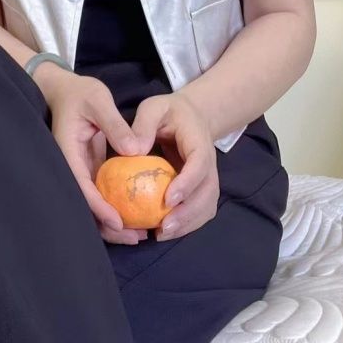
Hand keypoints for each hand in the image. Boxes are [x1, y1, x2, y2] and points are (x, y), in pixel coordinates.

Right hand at [46, 72, 149, 245]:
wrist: (65, 90)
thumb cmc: (80, 93)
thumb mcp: (98, 100)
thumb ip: (115, 124)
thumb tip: (135, 150)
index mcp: (68, 153)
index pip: (81, 187)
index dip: (99, 208)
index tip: (119, 221)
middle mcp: (71, 167)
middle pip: (85, 206)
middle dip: (108, 226)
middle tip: (136, 237)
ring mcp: (79, 170)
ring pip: (92, 205)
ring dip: (112, 222)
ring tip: (139, 235)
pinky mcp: (88, 169)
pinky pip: (99, 194)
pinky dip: (114, 207)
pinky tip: (134, 214)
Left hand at [129, 92, 218, 241]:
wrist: (191, 116)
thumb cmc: (168, 112)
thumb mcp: (153, 108)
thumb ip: (143, 124)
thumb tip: (134, 150)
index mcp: (199, 140)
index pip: (199, 164)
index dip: (187, 183)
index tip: (168, 199)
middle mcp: (209, 162)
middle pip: (207, 192)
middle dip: (188, 212)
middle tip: (163, 227)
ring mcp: (208, 177)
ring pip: (207, 206)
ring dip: (188, 223)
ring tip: (162, 234)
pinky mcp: (202, 188)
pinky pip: (201, 211)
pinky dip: (187, 225)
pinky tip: (166, 231)